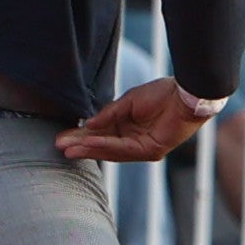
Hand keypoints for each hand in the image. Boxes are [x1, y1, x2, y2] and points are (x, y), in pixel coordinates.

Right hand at [56, 76, 217, 162]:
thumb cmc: (161, 93)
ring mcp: (143, 148)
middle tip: (59, 146)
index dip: (83, 136)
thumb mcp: (128, 101)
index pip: (101, 134)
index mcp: (128, 127)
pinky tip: (89, 143)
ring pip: (110, 150)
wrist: (185, 93)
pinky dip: (105, 145)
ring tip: (68, 149)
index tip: (63, 137)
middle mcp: (134, 141)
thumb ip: (109, 114)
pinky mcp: (151, 151)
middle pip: (103, 146)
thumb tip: (89, 123)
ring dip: (89, 149)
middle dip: (81, 146)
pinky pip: (123, 149)